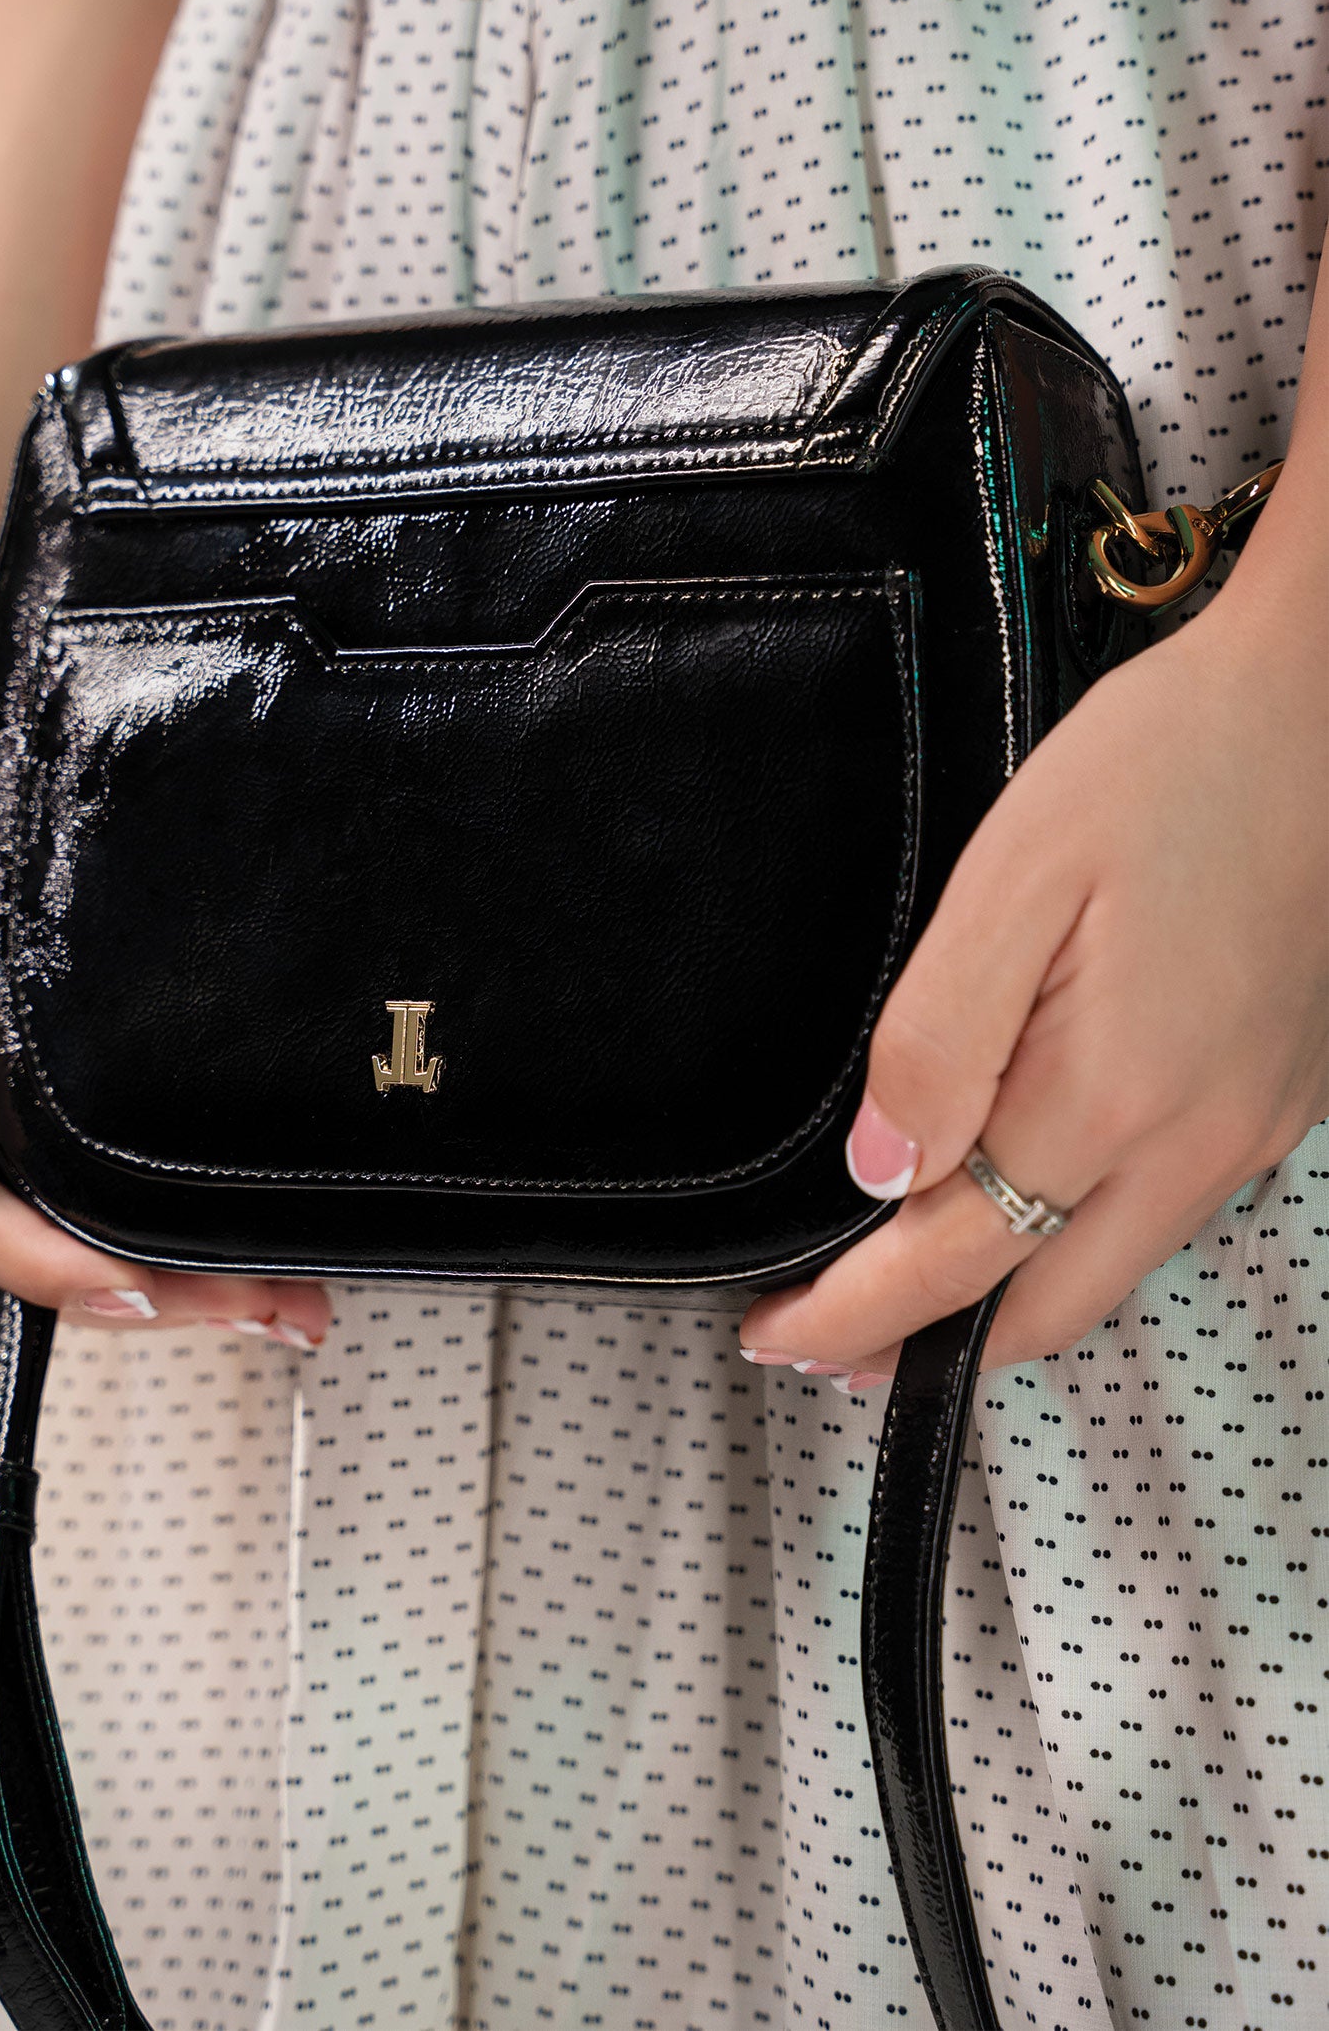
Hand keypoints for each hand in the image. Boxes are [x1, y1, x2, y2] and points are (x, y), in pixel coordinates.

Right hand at [0, 707, 332, 1344]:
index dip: (60, 1273)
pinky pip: (88, 1145)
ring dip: (170, 1258)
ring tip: (277, 1286)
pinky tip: (217, 1203)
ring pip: (70, 1204)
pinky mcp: (30, 1043)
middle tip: (272, 1310)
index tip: (155, 1299)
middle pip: (37, 1235)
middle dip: (154, 1290)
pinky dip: (155, 1192)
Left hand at [738, 486, 1328, 1384]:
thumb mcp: (1014, 876)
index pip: (954, 1261)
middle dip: (923, 1345)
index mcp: (1111, 1097)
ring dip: (1003, 1303)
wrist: (1321, 706)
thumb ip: (937, 1037)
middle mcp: (1195, 1144)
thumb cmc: (1164, 763)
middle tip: (823, 1343)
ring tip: (907, 1292)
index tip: (776, 1338)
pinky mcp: (1279, 1101)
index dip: (855, 1315)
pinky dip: (1076, 1242)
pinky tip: (1026, 1204)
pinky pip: (1162, 1216)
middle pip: (1039, 1310)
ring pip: (1107, 1273)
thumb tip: (880, 1173)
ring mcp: (1250, 1131)